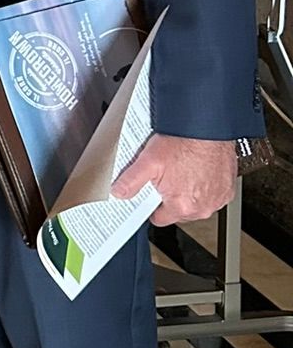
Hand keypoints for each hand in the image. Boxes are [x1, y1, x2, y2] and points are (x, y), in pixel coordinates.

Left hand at [112, 133, 237, 225]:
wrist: (208, 129)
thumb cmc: (183, 142)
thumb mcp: (149, 160)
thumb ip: (131, 181)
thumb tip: (119, 193)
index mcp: (181, 206)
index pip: (160, 219)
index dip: (152, 207)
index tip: (151, 195)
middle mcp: (202, 208)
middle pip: (178, 212)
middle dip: (171, 198)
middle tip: (166, 177)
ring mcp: (217, 199)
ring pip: (196, 205)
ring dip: (189, 193)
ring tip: (182, 172)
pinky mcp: (227, 190)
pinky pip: (212, 195)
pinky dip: (205, 187)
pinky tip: (197, 171)